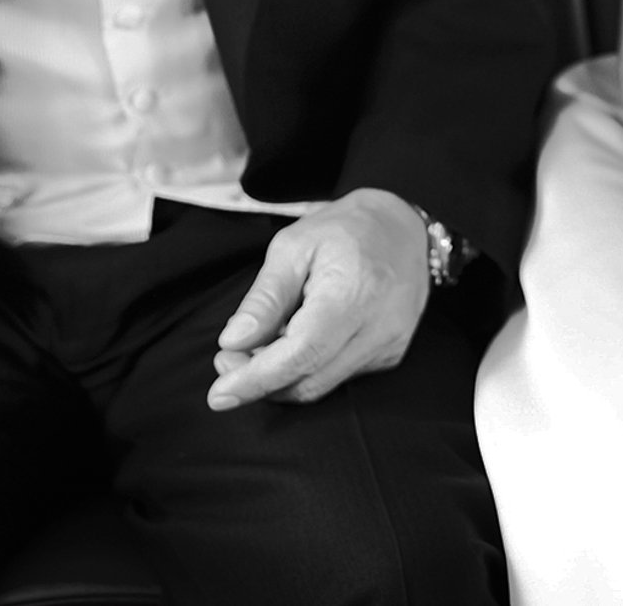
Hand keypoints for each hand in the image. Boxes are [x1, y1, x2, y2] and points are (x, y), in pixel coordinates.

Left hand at [206, 188, 430, 409]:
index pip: (301, 354)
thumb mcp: (293, 247)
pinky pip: (337, 376)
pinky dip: (306, 368)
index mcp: (354, 294)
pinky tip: (296, 337)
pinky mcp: (390, 355)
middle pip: (308, 381)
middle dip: (260, 380)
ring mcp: (388, 346)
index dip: (257, 379)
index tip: (219, 394)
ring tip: (258, 343)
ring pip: (320, 385)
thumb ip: (264, 299)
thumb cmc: (345, 230)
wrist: (403, 227)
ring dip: (280, 376)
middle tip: (228, 356)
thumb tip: (233, 343)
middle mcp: (378, 328)